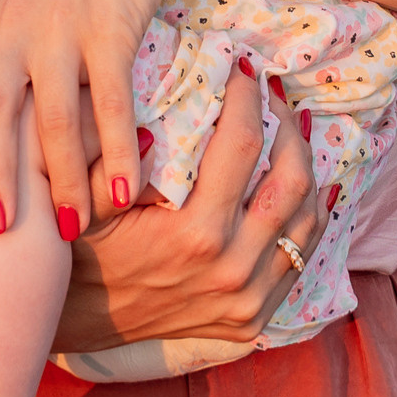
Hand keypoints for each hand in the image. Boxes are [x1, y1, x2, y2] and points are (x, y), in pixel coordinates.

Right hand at [55, 61, 323, 354]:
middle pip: (291, 179)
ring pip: (306, 220)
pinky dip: (312, 219)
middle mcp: (233, 268)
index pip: (242, 146)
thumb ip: (110, 168)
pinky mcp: (256, 317)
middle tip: (274, 97)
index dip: (247, 100)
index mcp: (195, 233)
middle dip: (288, 127)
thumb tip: (150, 128)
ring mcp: (250, 298)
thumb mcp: (87, 207)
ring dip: (307, 167)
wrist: (85, 325)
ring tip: (293, 131)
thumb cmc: (83, 255)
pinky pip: (302, 260)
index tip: (244, 70)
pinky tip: (314, 186)